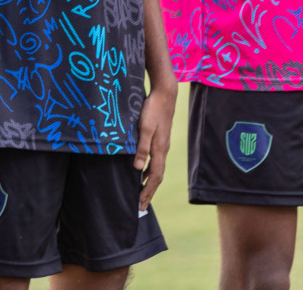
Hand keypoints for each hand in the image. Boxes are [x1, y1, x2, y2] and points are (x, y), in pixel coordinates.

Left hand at [135, 82, 174, 210]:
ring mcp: (163, 145)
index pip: (155, 177)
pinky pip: (156, 161)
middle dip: (149, 192)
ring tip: (141, 193)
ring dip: (149, 183)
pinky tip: (142, 171)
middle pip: (157, 177)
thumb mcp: (144, 127)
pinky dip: (149, 171)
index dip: (148, 190)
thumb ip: (141, 147)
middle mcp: (163, 150)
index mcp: (160, 150)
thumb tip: (137, 169)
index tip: (140, 203)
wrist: (165, 95)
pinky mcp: (161, 140)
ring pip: (157, 170)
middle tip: (141, 206)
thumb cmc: (153, 109)